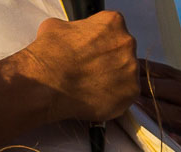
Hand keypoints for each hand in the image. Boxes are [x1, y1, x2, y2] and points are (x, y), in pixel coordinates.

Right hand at [19, 13, 138, 122]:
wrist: (48, 84)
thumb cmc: (50, 56)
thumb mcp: (57, 27)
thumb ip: (76, 30)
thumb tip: (73, 37)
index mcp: (112, 22)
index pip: (114, 31)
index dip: (101, 44)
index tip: (92, 54)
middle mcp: (127, 43)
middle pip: (123, 53)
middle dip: (110, 62)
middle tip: (92, 72)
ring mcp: (131, 69)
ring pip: (126, 75)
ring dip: (113, 81)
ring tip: (91, 87)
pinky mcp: (131, 92)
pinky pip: (126, 96)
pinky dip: (113, 99)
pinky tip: (96, 98)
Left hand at [137, 60, 180, 151]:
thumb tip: (156, 83)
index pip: (174, 76)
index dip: (152, 69)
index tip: (131, 64)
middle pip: (175, 90)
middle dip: (150, 84)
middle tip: (127, 81)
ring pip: (179, 114)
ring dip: (155, 108)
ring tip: (134, 103)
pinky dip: (179, 140)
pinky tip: (164, 136)